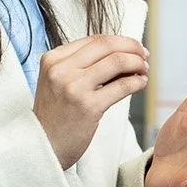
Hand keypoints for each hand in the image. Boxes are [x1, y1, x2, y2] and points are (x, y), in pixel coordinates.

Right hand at [33, 34, 148, 169]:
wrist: (41, 147)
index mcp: (53, 59)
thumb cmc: (55, 115)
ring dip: (137, 63)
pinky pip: (121, 86)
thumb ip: (84, 65)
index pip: (95, 40)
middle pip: (107, 46)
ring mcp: (73, 88)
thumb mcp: (59, 81)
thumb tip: (122, 52)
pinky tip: (140, 84)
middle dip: (132, 47)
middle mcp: (61, 70)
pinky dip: (136, 82)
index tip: (133, 47)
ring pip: (117, 62)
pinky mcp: (88, 106)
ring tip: (144, 69)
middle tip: (144, 55)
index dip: (120, 41)